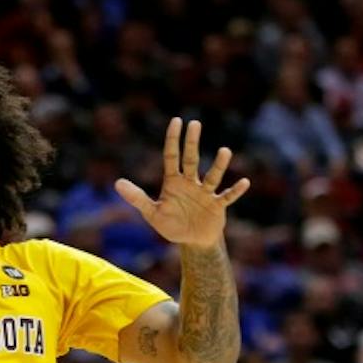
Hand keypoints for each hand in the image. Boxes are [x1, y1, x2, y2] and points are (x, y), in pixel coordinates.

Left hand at [115, 118, 249, 247]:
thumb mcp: (152, 213)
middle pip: (191, 159)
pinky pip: (227, 196)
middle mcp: (191, 183)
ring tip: (225, 151)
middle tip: (195, 123)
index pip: (172, 156)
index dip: (173, 139)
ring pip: (212, 176)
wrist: (193, 241)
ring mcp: (205, 193)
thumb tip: (117, 183)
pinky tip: (245, 182)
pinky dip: (236, 191)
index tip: (176, 121)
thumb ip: (137, 198)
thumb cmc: (173, 224)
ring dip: (219, 165)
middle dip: (192, 142)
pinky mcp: (217, 206)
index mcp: (174, 182)